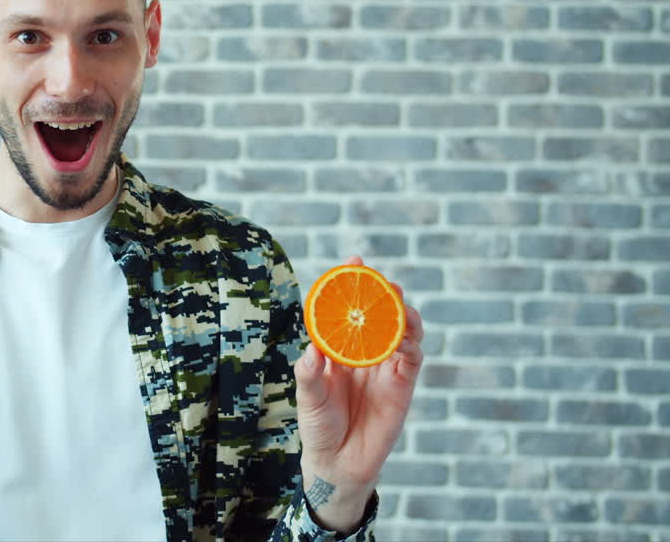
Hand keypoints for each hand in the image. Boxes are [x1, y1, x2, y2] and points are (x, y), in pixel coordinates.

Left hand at [294, 255, 423, 532]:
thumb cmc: (318, 425)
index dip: (352, 284)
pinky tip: (406, 338)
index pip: (347, 308)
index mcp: (339, 347)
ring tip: (399, 303)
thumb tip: (311, 351)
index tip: (355, 260)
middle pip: (380, 313)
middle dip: (384, 292)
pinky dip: (411, 344)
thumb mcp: (308, 398)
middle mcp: (365, 351)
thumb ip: (309, 375)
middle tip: (384, 280)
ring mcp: (386, 367)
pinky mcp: (402, 386)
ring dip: (404, 314)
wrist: (338, 461)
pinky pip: (412, 360)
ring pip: (403, 330)